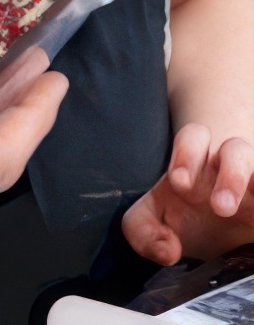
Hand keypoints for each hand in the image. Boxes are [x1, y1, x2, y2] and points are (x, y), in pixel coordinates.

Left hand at [124, 124, 253, 263]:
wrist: (219, 231)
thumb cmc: (184, 217)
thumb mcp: (152, 222)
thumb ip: (144, 231)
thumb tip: (165, 250)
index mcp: (196, 161)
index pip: (194, 138)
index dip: (187, 154)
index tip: (179, 183)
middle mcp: (230, 168)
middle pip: (236, 150)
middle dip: (231, 175)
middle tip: (220, 207)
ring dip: (252, 189)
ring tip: (245, 216)